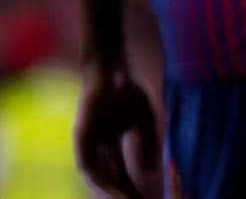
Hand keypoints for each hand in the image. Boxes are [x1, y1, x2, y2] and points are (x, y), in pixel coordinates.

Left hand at [76, 62, 158, 198]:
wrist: (113, 73)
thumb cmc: (128, 93)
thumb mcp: (144, 122)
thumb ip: (148, 144)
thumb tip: (151, 169)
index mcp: (111, 145)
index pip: (120, 172)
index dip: (130, 187)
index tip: (142, 198)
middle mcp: (97, 148)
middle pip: (108, 177)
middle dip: (121, 193)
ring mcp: (88, 143)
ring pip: (97, 174)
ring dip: (109, 190)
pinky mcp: (81, 137)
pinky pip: (86, 162)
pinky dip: (96, 177)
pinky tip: (106, 187)